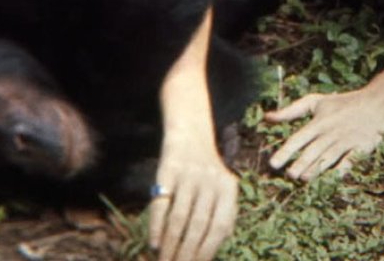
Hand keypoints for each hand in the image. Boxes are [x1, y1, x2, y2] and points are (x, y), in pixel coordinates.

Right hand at [149, 132, 238, 260]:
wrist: (190, 135)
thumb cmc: (207, 172)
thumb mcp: (223, 189)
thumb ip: (224, 216)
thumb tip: (212, 250)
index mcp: (229, 189)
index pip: (219, 227)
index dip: (207, 251)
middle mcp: (210, 181)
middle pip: (198, 225)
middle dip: (187, 252)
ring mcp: (189, 175)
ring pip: (179, 218)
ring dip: (171, 244)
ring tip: (164, 260)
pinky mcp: (168, 170)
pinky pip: (161, 204)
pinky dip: (156, 226)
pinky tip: (154, 243)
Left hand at [266, 68, 383, 180]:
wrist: (377, 103)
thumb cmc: (342, 103)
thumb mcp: (316, 102)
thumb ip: (291, 110)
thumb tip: (266, 117)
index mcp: (318, 122)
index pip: (298, 139)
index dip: (285, 151)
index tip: (273, 164)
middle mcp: (330, 133)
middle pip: (312, 151)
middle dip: (299, 164)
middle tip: (288, 175)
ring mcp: (345, 141)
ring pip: (328, 158)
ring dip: (315, 169)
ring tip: (303, 178)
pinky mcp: (360, 149)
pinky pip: (348, 161)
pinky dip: (341, 170)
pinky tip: (332, 178)